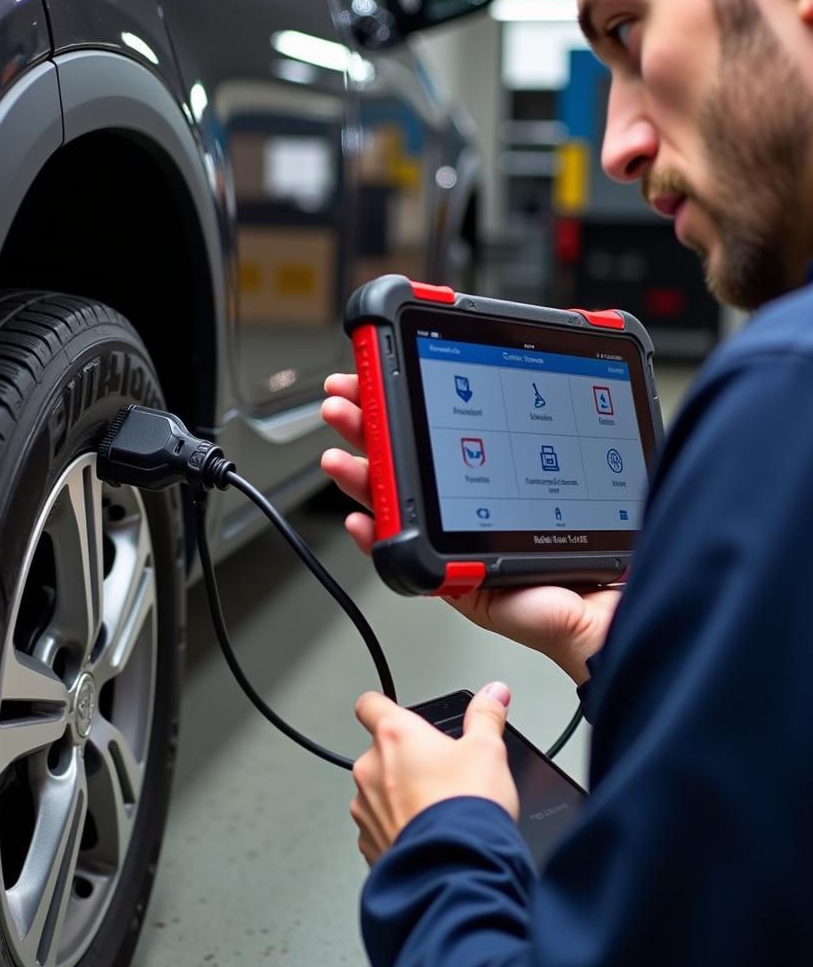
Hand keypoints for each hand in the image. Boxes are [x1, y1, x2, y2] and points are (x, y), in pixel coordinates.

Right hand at [321, 373, 617, 684]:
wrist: (624, 609)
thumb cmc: (615, 545)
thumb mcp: (579, 459)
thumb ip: (555, 419)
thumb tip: (549, 357)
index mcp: (497, 476)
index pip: (441, 433)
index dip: (408, 403)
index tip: (381, 376)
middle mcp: (474, 509)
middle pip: (410, 463)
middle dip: (371, 430)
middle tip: (345, 404)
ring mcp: (462, 546)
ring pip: (401, 509)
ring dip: (364, 479)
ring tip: (341, 457)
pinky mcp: (462, 586)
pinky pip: (411, 563)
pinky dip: (379, 541)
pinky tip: (360, 520)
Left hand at [351, 684, 517, 865]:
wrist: (456, 870)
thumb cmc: (466, 809)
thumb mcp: (488, 751)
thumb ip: (486, 716)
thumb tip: (493, 694)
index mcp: (395, 735)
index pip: (370, 704)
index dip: (383, 706)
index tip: (395, 713)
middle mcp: (371, 768)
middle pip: (380, 752)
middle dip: (405, 760)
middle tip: (439, 773)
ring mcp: (366, 808)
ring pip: (378, 791)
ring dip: (398, 795)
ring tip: (436, 808)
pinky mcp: (369, 842)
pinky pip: (380, 826)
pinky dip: (398, 827)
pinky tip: (427, 834)